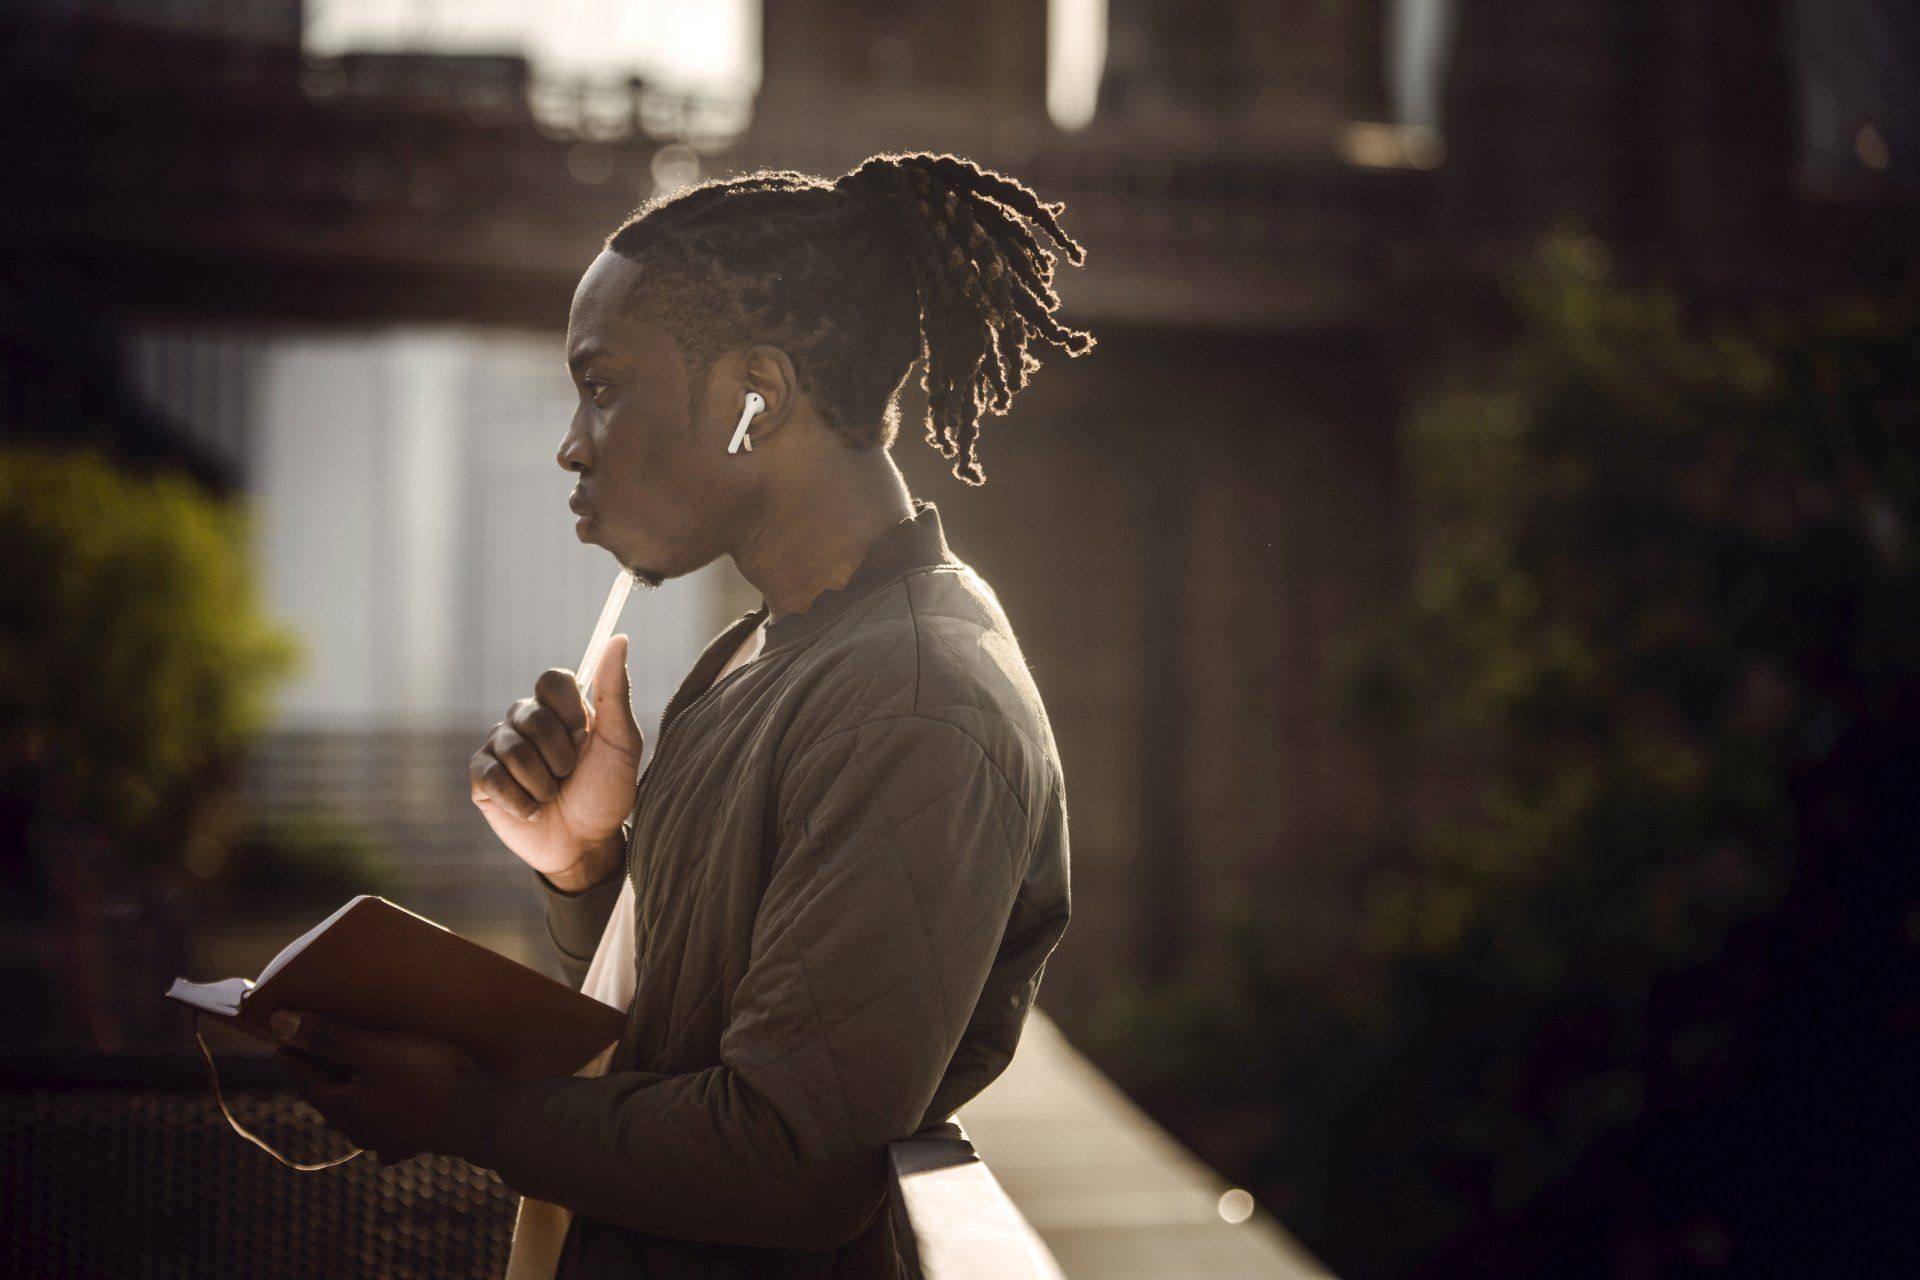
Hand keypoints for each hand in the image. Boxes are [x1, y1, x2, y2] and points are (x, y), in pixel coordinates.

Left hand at [270, 1008, 482, 1165]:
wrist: (478, 1115)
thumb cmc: (427, 1076)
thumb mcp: (375, 1050)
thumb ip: (328, 1037)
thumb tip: (279, 1023)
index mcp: (342, 1107)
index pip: (306, 1077)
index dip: (294, 1054)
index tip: (281, 1038)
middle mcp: (358, 1129)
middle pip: (330, 1094)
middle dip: (321, 1072)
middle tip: (312, 1049)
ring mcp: (386, 1139)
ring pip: (357, 1111)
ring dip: (351, 1091)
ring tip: (350, 1073)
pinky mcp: (413, 1139)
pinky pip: (387, 1125)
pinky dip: (382, 1113)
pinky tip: (388, 1115)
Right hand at [469, 633, 643, 883]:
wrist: (586, 844)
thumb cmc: (607, 792)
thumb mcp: (621, 743)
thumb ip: (615, 691)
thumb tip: (619, 638)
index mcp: (559, 708)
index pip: (552, 680)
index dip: (568, 711)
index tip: (585, 735)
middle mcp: (525, 720)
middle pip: (532, 716)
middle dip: (560, 755)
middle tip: (570, 775)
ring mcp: (499, 747)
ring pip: (512, 749)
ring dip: (543, 783)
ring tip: (553, 796)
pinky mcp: (481, 779)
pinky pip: (491, 776)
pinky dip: (520, 801)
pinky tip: (533, 811)